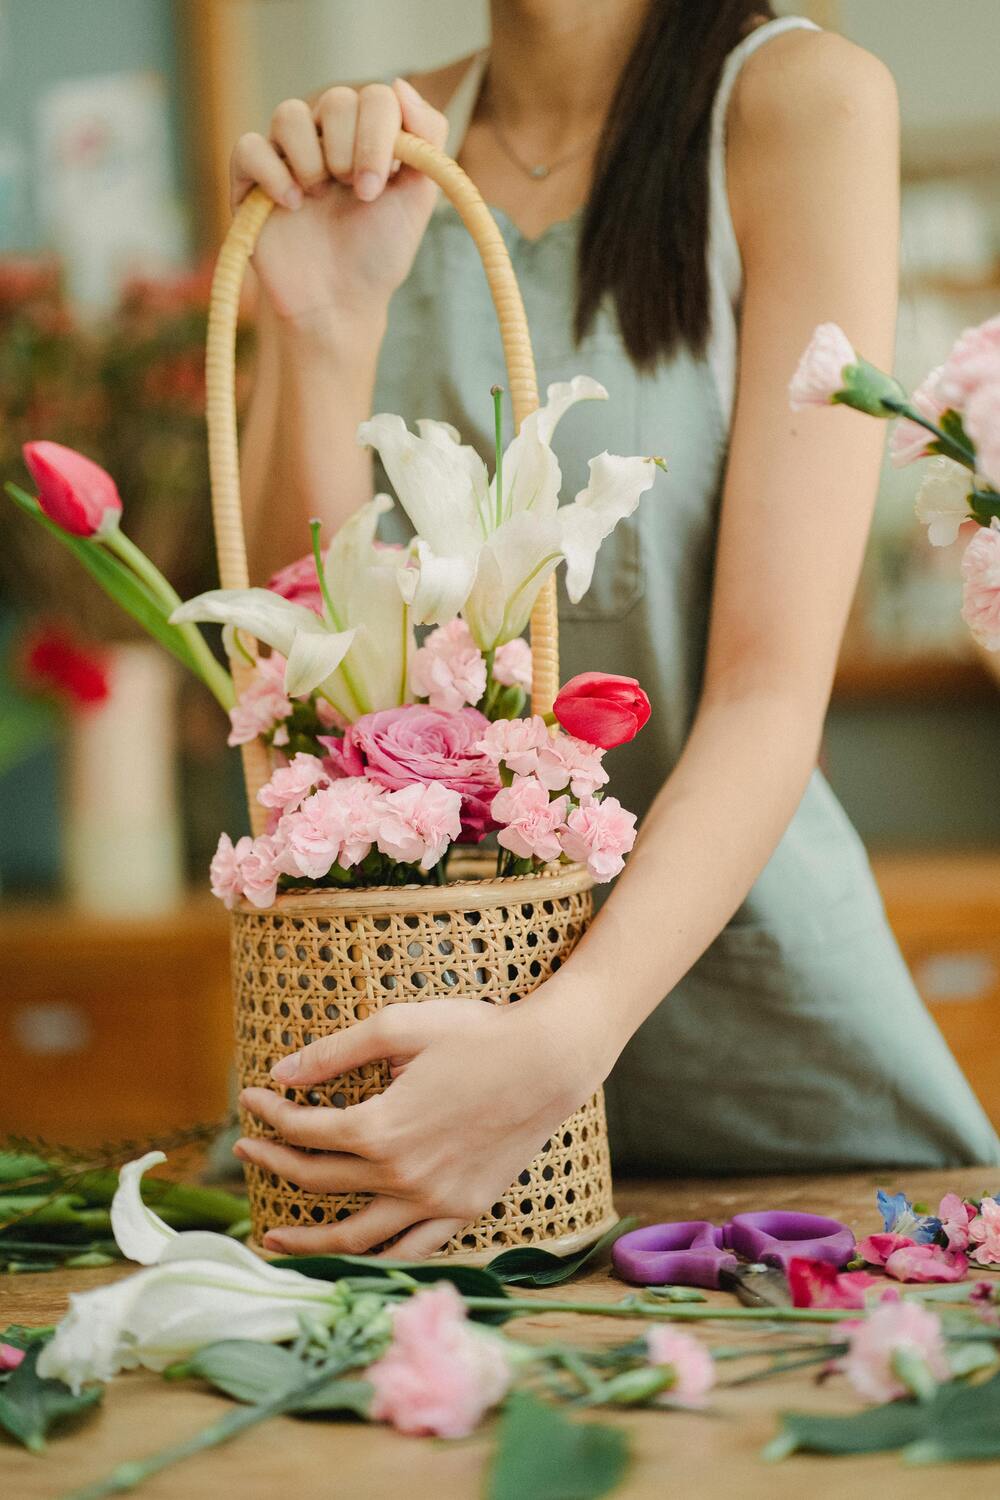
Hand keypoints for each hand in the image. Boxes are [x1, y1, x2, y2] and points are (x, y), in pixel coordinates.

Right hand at [230, 77, 447, 324]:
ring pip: (288, 115)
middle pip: (335, 99)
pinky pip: (249, 147)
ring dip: (312, 158)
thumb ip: (426, 139)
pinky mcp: (249, 180)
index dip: (379, 134)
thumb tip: (401, 83)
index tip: (382, 183)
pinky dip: (273, 173)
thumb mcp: (418, 198)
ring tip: (319, 198)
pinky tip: (292, 205)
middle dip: (352, 148)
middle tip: (358, 194)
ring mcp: (285, 156)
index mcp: (366, 137)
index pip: (375, 96)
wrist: (340, 303)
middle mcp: (325, 138)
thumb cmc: (378, 253)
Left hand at [236, 985, 604, 1258]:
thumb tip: (281, 1072)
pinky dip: (378, 1258)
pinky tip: (356, 1257)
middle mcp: (402, 1175)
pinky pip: (412, 1249)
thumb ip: (335, 1052)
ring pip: (356, 1237)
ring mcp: (435, 1200)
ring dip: (307, 1240)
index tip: (250, 1098)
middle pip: (318, 1179)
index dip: (270, 1115)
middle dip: (274, 1163)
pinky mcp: (465, 1209)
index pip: (305, 1131)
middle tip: (246, 1150)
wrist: (550, 1061)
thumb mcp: (400, 1026)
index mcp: (380, 1128)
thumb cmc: (477, 1033)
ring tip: (273, 1236)